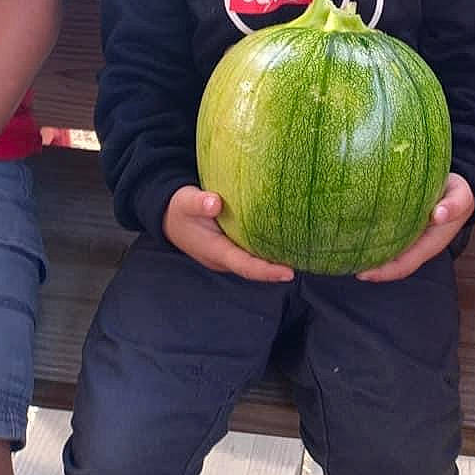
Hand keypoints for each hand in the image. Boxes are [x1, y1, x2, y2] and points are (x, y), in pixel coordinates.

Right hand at [162, 185, 293, 281]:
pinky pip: (252, 253)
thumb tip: (214, 203)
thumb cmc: (180, 208)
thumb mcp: (185, 201)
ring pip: (254, 263)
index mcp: (215, 251)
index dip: (267, 271)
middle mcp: (224, 258)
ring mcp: (227, 254)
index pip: (245, 266)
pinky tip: (285, 241)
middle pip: (254, 269)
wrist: (168, 215)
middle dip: (277, 269)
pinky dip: (267, 250)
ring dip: (274, 262)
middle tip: (306, 262)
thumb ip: (199, 202)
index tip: (289, 272)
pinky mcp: (230, 247)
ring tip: (302, 255)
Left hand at [357, 172, 474, 282]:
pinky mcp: (404, 224)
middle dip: (371, 268)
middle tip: (346, 265)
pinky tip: (356, 231)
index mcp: (430, 244)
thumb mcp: (461, 197)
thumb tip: (439, 214)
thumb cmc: (460, 194)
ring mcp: (410, 236)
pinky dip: (372, 237)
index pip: (405, 264)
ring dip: (369, 255)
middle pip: (392, 263)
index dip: (385, 272)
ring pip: (387, 251)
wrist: (461, 188)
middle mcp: (417, 244)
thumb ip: (453, 206)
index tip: (363, 274)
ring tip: (345, 253)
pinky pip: (386, 235)